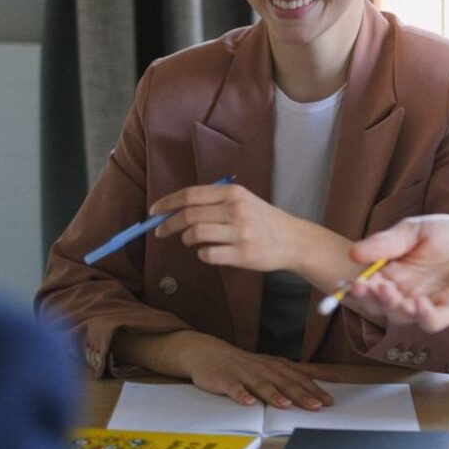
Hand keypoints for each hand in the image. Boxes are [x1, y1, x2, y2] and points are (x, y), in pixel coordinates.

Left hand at [151, 182, 304, 271]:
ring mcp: (240, 233)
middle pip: (189, 215)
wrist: (294, 240)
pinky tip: (209, 252)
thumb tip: (176, 210)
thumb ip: (214, 202)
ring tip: (190, 241)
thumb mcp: (243, 201)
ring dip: (186, 239)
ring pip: (196, 234)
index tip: (154, 211)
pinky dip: (202, 254)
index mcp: (234, 193)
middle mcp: (236, 210)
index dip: (168, 203)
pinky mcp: (243, 254)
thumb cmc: (263, 220)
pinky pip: (208, 255)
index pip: (191, 195)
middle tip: (161, 232)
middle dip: (168, 224)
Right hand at [179, 333, 340, 409]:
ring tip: (286, 404)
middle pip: (285, 382)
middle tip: (318, 405)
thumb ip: (293, 372)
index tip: (332, 396)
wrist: (208, 352)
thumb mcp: (271, 364)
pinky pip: (234, 388)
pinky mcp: (226, 380)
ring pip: (262, 385)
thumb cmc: (244, 363)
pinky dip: (241, 395)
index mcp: (275, 366)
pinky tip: (248, 402)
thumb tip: (319, 379)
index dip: (317, 386)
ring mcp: (245, 374)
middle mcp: (263, 369)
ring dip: (274, 395)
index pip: (300, 376)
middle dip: (302, 394)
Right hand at [345, 214, 448, 331]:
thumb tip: (352, 253)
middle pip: (379, 304)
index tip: (341, 285)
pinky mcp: (448, 311)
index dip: (352, 288)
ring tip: (387, 292)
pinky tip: (419, 304)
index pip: (366, 286)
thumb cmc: (448, 238)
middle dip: (368, 298)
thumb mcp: (414, 231)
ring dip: (391, 307)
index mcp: (391, 274)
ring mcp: (425, 304)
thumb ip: (387, 242)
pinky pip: (432, 321)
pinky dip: (423, 316)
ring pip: (402, 316)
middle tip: (361, 287)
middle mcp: (404, 294)